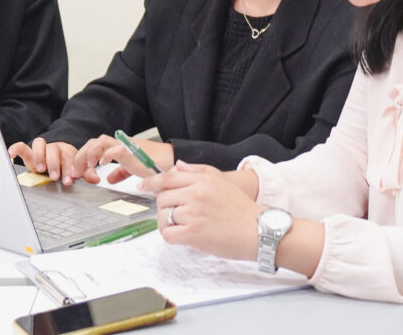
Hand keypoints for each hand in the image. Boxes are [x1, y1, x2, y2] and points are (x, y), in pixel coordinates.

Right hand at [6, 138, 97, 184]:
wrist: (57, 160)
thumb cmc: (67, 165)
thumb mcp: (77, 170)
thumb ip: (86, 174)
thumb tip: (96, 179)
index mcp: (67, 151)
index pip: (69, 156)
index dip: (69, 167)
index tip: (69, 179)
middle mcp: (54, 148)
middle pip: (54, 150)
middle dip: (55, 163)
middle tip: (55, 176)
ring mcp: (42, 150)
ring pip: (40, 144)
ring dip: (40, 156)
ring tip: (41, 169)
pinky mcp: (30, 152)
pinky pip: (22, 146)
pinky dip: (16, 148)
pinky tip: (11, 154)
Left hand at [72, 135, 174, 183]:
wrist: (171, 161)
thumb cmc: (155, 164)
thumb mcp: (133, 169)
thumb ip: (120, 172)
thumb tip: (108, 179)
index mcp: (118, 147)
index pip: (94, 146)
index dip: (83, 157)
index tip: (77, 171)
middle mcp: (120, 144)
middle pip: (93, 142)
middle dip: (81, 156)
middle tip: (75, 172)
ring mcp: (125, 146)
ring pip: (101, 142)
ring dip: (90, 154)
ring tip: (86, 167)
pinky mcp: (132, 152)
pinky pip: (116, 149)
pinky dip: (107, 155)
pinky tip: (102, 164)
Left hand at [139, 160, 261, 260]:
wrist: (259, 231)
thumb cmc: (242, 210)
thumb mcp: (221, 183)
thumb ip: (198, 173)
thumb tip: (178, 166)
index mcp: (203, 180)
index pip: (167, 178)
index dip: (151, 182)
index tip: (143, 186)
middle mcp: (196, 194)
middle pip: (162, 197)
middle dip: (164, 206)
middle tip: (174, 214)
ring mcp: (194, 213)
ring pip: (163, 216)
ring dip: (166, 223)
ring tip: (179, 227)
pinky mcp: (193, 233)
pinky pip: (168, 233)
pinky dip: (170, 236)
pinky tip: (180, 236)